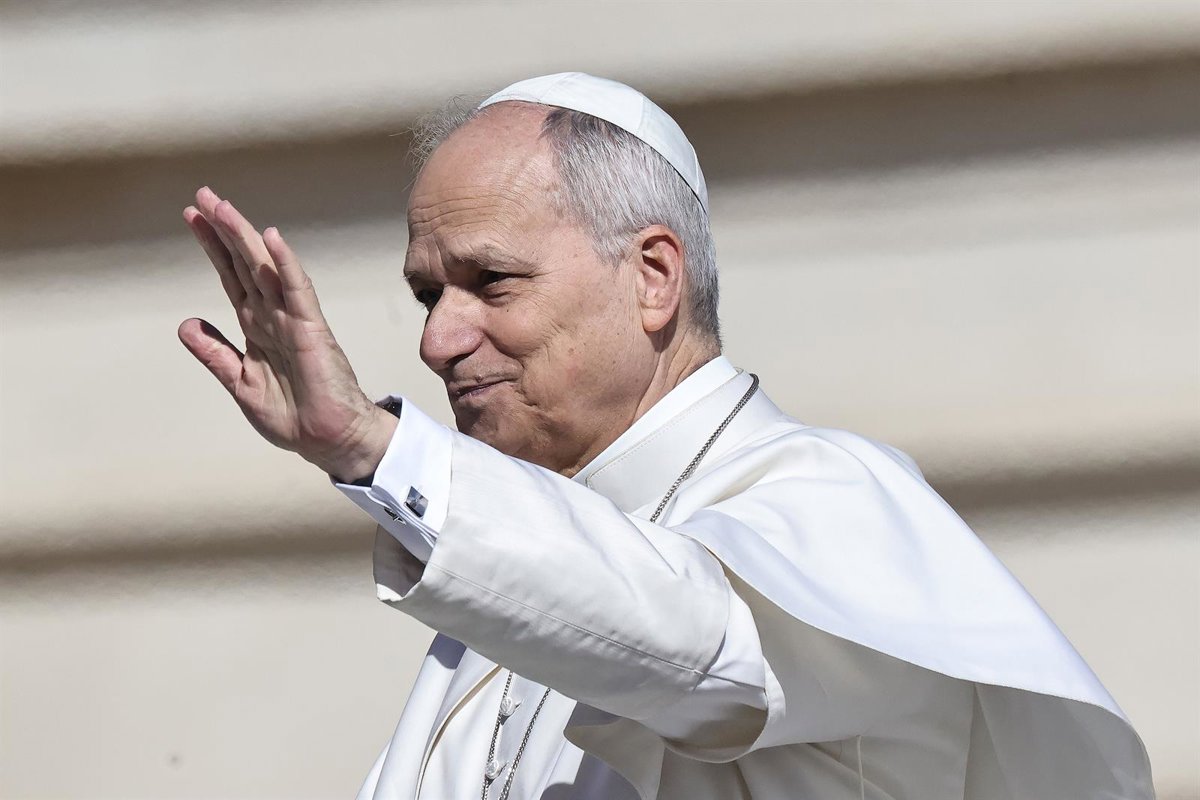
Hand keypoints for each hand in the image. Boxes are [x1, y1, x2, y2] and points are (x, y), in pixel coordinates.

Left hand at [178, 187, 395, 481]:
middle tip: (203, 195)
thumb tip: (185, 324)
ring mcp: (293, 320)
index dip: (213, 247)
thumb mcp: (240, 383)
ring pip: (265, 269)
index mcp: (257, 327)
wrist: (326, 440)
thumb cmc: (293, 415)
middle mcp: (273, 316)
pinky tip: (272, 239)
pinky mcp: (312, 331)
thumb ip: (216, 354)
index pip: (232, 277)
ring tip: (223, 207)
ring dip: (245, 237)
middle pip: (244, 263)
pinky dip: (284, 265)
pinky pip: (297, 291)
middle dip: (224, 229)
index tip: (194, 217)